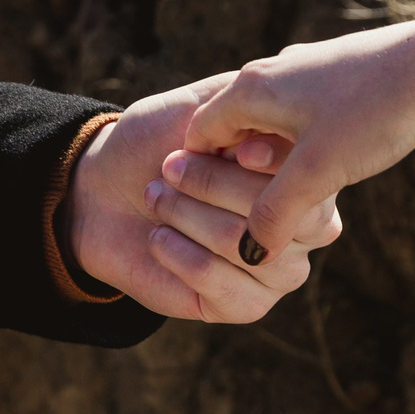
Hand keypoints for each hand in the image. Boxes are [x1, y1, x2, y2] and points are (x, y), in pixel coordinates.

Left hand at [61, 76, 343, 321]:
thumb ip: (243, 107)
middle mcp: (305, 226)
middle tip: (168, 168)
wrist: (106, 192)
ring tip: (157, 198)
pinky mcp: (247, 305)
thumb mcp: (197, 108)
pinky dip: (178, 253)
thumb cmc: (159, 143)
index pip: (308, 176)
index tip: (237, 150)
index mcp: (305, 174)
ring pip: (243, 246)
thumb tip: (274, 130)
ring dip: (188, 216)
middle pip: (278, 214)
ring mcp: (281, 271)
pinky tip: (158, 238)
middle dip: (212, 185)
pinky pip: (217, 281)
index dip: (273, 163)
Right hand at [181, 17, 414, 259]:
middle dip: (236, 174)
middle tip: (251, 216)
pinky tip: (333, 172)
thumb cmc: (375, 111)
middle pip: (234, 130)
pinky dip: (308, 149)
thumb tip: (251, 254)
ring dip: (277, 165)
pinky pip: (308, 121)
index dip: (197, 178)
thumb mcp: (317, 172)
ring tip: (294, 200)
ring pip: (274, 126)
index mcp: (252, 89)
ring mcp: (309, 74)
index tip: (205, 216)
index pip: (199, 135)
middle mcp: (273, 73)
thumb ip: (275, 213)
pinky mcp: (343, 80)